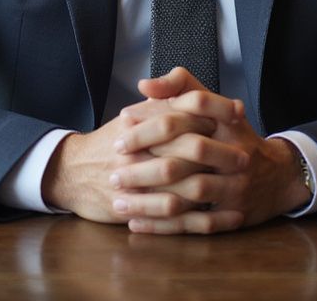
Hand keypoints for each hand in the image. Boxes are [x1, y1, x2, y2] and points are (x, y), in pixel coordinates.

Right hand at [40, 98, 229, 223]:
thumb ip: (162, 102)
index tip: (237, 117)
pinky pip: (172, 217)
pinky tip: (220, 217)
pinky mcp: (133, 209)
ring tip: (237, 192)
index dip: (211, 115)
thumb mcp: (134, 116)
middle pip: (185, 150)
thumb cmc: (111, 142)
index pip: (182, 115)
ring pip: (181, 186)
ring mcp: (136, 181)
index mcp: (142, 123)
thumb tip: (197, 96)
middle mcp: (139, 150)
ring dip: (212, 189)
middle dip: (218, 154)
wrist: (72, 171)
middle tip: (244, 159)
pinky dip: (199, 220)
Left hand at [112, 67, 312, 233]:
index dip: (156, 112)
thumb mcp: (214, 105)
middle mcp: (235, 151)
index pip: (193, 105)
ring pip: (190, 192)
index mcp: (228, 120)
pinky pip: (196, 224)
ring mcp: (237, 185)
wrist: (276, 175)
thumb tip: (144, 85)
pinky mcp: (234, 215)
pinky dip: (165, 226)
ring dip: (152, 198)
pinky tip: (136, 223)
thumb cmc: (232, 135)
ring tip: (118, 197)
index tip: (123, 121)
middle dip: (149, 159)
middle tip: (115, 163)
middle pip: (189, 152)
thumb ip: (180, 86)